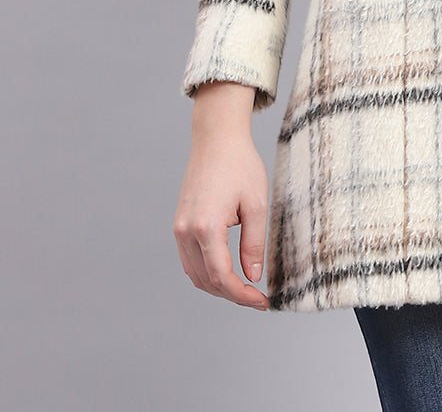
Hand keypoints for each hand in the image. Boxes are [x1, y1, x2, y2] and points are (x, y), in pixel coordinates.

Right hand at [173, 81, 269, 309]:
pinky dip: (207, 273)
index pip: (222, 277)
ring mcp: (179, 229)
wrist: (216, 139)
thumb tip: (252, 277)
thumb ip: (254, 244)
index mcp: (206, 227)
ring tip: (245, 288)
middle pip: (206, 281)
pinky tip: (227, 272)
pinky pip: (189, 260)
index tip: (262, 301)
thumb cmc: (240, 165)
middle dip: (231, 294)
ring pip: (194, 275)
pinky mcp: (179, 224)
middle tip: (257, 297)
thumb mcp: (257, 204)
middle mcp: (186, 232)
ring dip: (218, 286)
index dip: (242, 295)